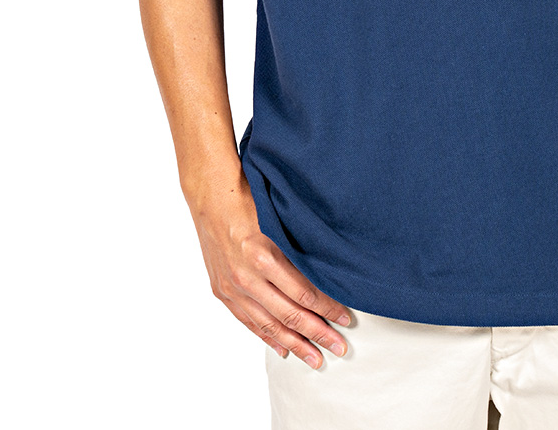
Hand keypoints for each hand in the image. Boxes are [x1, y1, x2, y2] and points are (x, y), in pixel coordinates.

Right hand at [189, 176, 353, 367]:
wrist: (211, 199)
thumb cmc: (251, 201)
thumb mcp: (280, 221)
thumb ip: (300, 249)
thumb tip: (331, 273)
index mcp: (264, 255)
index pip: (304, 293)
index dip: (327, 309)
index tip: (346, 318)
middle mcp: (246, 276)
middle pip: (289, 314)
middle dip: (317, 333)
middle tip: (339, 347)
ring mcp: (232, 287)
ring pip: (269, 325)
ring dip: (295, 344)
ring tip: (316, 359)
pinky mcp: (222, 292)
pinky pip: (248, 321)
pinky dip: (267, 337)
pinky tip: (284, 348)